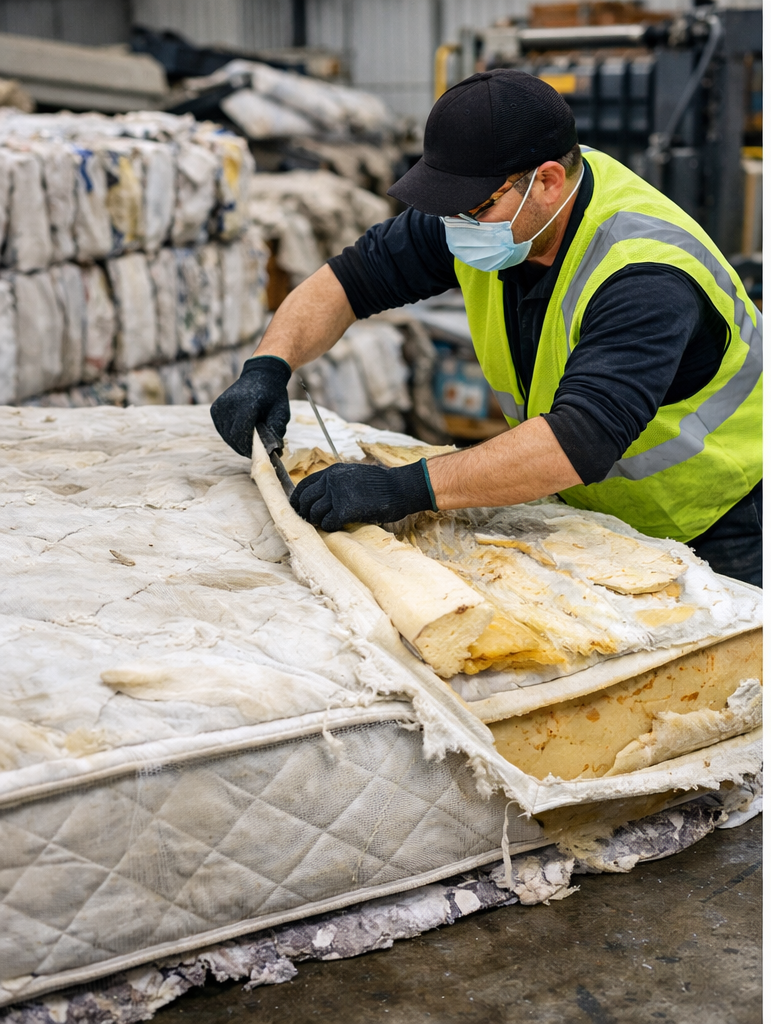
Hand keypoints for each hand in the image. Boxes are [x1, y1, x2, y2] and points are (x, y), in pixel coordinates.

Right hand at [211, 356, 290, 456]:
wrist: (262, 374)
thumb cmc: (273, 395)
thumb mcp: (281, 413)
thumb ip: (276, 432)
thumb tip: (272, 452)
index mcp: (247, 405)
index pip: (240, 434)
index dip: (247, 448)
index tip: (255, 453)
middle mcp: (230, 404)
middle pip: (231, 436)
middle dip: (242, 447)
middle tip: (252, 450)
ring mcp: (220, 405)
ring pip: (224, 434)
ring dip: (235, 441)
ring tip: (247, 440)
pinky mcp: (215, 408)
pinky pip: (220, 427)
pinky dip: (229, 433)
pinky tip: (239, 431)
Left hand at [290, 459, 435, 531]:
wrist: (400, 489)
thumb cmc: (382, 485)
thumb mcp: (355, 475)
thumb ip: (337, 482)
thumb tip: (320, 497)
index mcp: (333, 471)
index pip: (305, 484)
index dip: (298, 498)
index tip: (297, 507)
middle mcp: (332, 481)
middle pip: (305, 499)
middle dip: (305, 512)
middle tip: (310, 520)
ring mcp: (338, 495)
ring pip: (314, 512)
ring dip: (317, 521)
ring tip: (326, 523)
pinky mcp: (345, 510)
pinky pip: (327, 523)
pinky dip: (329, 527)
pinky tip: (337, 525)